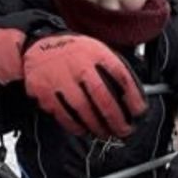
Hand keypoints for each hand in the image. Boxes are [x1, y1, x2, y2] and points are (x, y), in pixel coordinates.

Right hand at [23, 34, 146, 137]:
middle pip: (103, 97)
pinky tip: (85, 130)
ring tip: (105, 133)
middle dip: (116, 118)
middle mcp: (78, 65)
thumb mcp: (95, 50)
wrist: (37, 44)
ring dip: (97, 126)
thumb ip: (112, 69)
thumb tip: (132, 96)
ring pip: (83, 109)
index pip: (120, 75)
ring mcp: (60, 78)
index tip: (140, 111)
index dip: (133, 96)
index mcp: (95, 53)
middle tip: (124, 131)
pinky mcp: (45, 91)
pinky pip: (64, 115)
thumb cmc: (73, 52)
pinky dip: (76, 126)